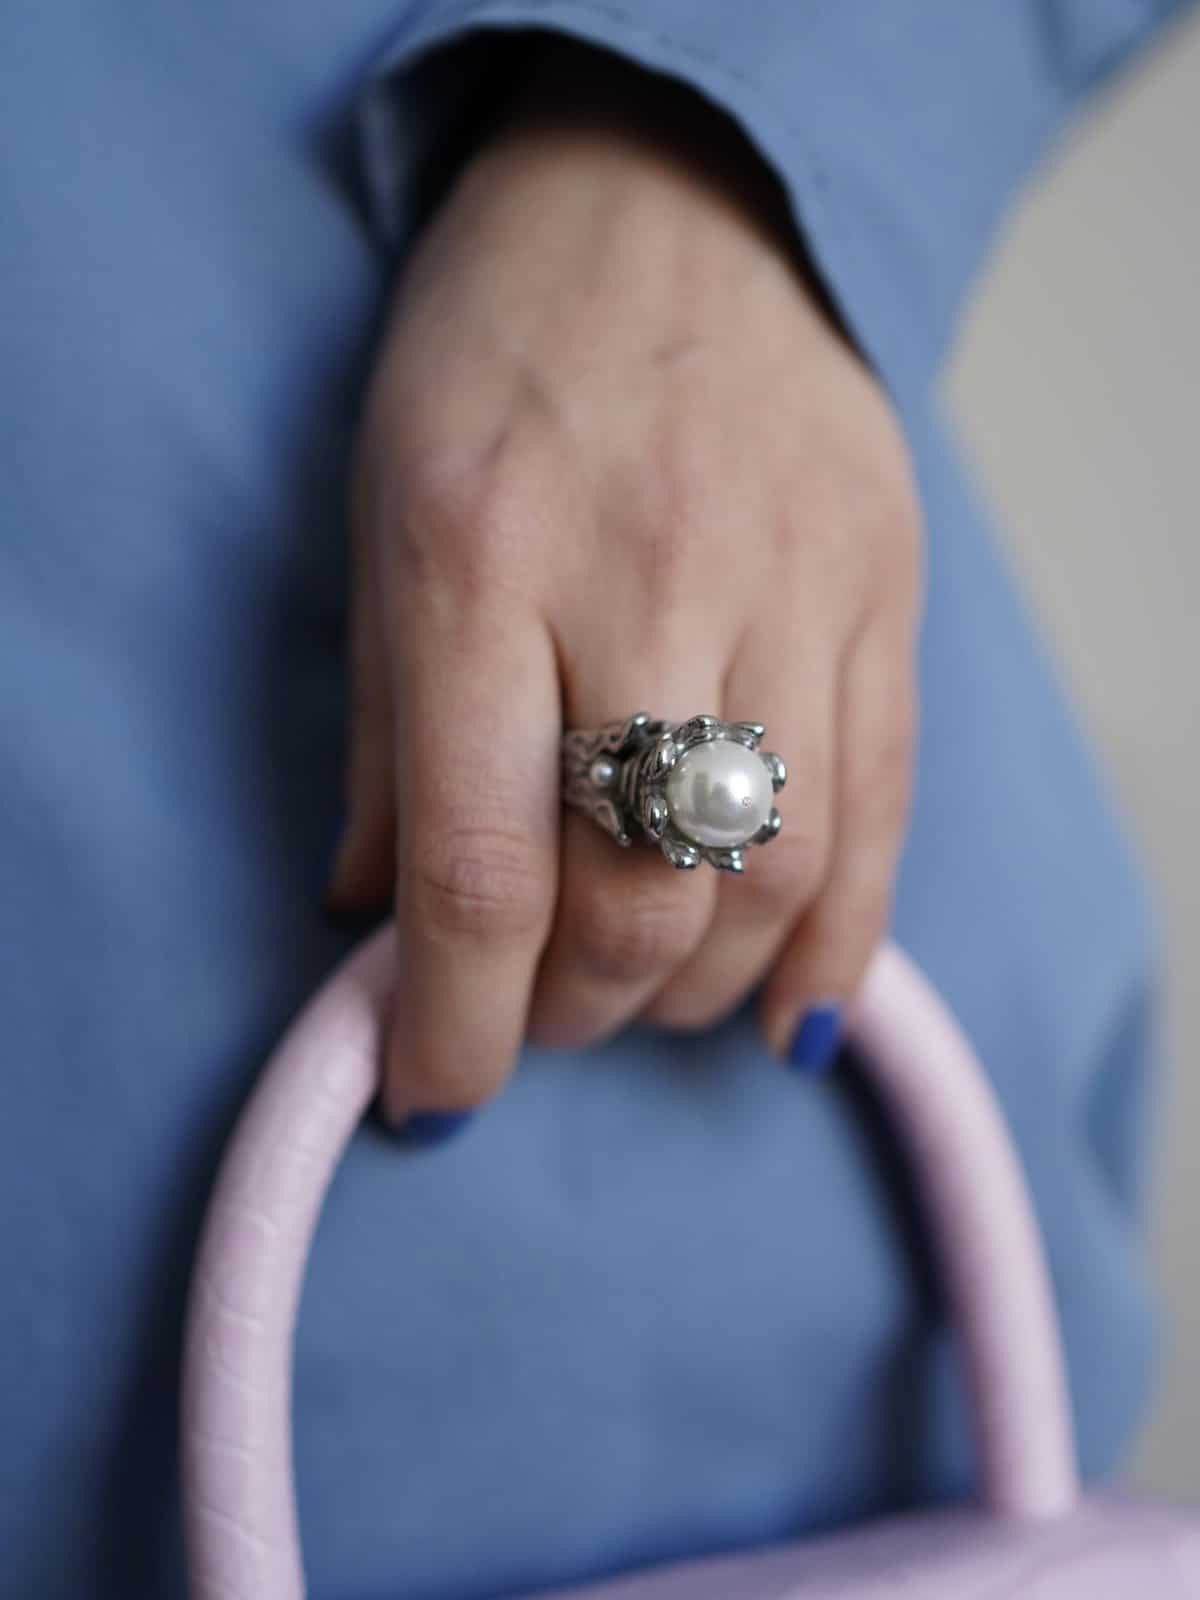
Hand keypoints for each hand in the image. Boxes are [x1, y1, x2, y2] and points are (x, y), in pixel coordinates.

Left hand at [326, 41, 921, 1127]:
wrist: (676, 199)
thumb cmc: (496, 356)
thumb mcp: (386, 526)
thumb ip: (383, 741)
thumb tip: (374, 922)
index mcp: (480, 570)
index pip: (479, 871)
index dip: (453, 1025)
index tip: (437, 1092)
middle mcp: (646, 589)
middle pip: (635, 901)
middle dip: (569, 1015)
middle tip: (533, 1021)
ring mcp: (789, 590)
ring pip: (770, 882)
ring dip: (696, 995)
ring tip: (641, 1001)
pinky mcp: (884, 594)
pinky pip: (881, 814)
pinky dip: (839, 944)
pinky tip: (790, 1012)